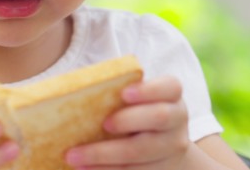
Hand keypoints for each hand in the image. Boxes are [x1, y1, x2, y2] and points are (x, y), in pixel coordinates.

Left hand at [65, 76, 188, 169]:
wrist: (163, 144)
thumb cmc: (136, 110)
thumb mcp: (135, 98)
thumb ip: (115, 91)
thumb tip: (72, 87)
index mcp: (171, 94)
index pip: (169, 86)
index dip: (149, 89)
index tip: (124, 93)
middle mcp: (177, 119)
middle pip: (158, 118)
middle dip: (128, 120)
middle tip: (102, 124)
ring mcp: (172, 148)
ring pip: (141, 153)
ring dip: (105, 156)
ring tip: (74, 156)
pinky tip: (85, 168)